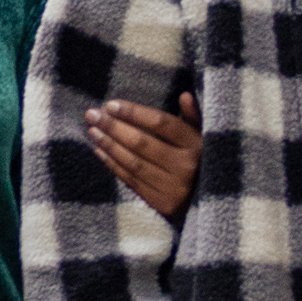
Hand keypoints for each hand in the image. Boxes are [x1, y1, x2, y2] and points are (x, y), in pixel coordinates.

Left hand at [88, 98, 204, 222]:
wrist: (209, 205)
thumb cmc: (202, 163)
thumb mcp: (203, 139)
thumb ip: (193, 118)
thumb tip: (185, 95)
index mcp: (197, 145)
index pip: (162, 124)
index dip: (135, 113)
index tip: (111, 104)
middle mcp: (186, 166)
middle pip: (142, 143)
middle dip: (114, 127)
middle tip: (92, 114)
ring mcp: (173, 187)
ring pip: (134, 162)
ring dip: (109, 145)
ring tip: (92, 130)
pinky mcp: (161, 203)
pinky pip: (131, 180)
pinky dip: (113, 165)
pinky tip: (99, 151)